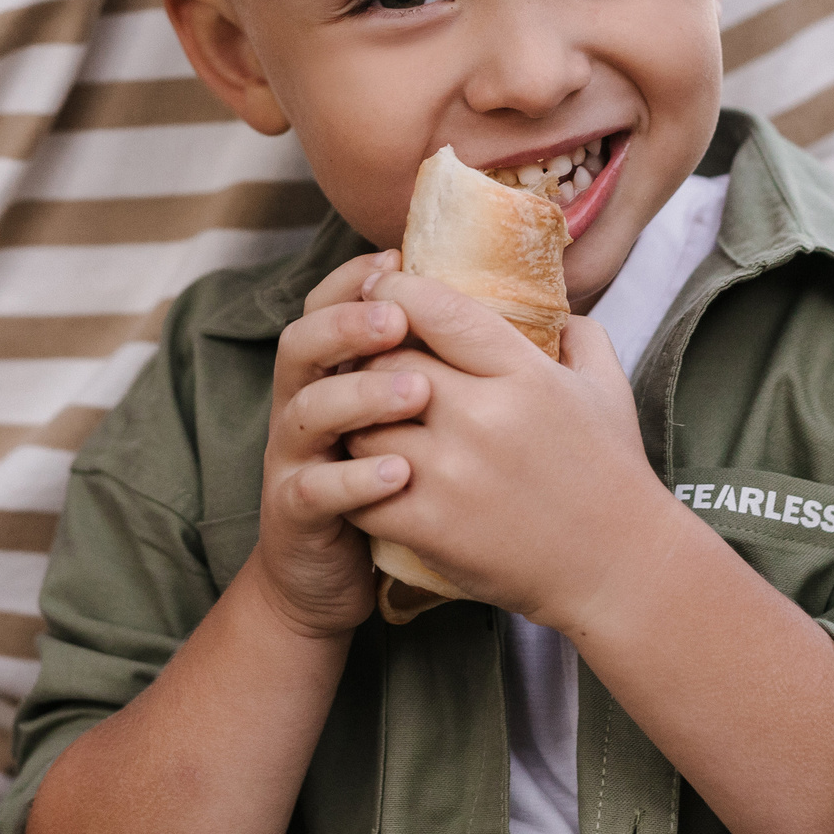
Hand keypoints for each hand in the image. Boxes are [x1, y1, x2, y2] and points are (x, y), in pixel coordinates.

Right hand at [252, 251, 430, 638]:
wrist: (335, 575)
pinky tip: (399, 473)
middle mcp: (305, 405)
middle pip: (303, 344)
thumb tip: (537, 320)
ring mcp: (296, 459)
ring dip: (359, 395)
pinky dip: (354, 478)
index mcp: (335, 373)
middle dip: (348, 324)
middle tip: (398, 318)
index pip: (330, 305)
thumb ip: (448, 365)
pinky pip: (315, 490)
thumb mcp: (416, 420)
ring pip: (308, 410)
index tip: (396, 258)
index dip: (354, 279)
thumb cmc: (394, 485)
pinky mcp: (296, 514)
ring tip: (416, 392)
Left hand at [342, 269, 679, 630]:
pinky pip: (360, 485)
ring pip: (364, 420)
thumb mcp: (607, 388)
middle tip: (366, 359)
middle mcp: (484, 417)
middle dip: (370, 354)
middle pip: (388, 360)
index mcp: (525, 374)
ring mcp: (452, 473)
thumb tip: (549, 306)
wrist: (618, 569)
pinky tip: (365, 471)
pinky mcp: (429, 525)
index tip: (382, 285)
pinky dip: (354, 475)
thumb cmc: (612, 474)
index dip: (397, 289)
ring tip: (365, 417)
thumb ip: (578, 335)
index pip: (438, 310)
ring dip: (358, 417)